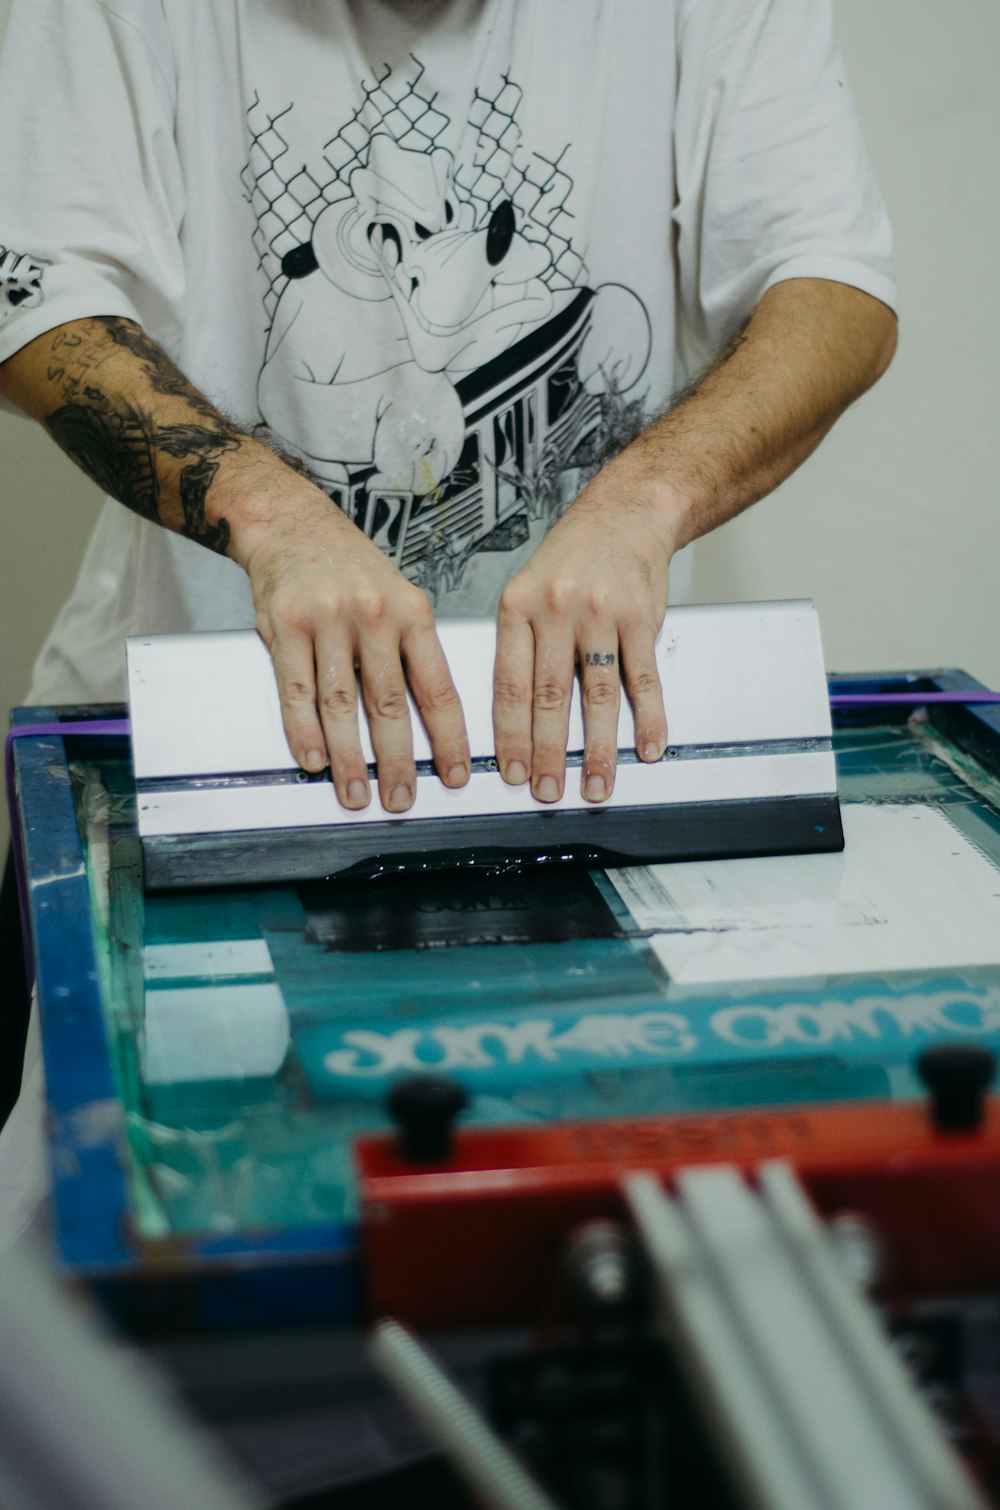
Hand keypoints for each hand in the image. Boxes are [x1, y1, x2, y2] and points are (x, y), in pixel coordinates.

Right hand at [242, 493, 469, 811]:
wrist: (291, 523)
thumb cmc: (350, 568)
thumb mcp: (398, 596)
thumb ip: (412, 650)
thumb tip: (431, 719)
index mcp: (412, 612)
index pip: (437, 687)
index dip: (449, 738)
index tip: (456, 774)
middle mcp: (374, 615)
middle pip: (389, 703)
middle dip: (397, 761)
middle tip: (402, 800)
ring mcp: (328, 620)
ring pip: (342, 703)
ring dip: (349, 757)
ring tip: (356, 792)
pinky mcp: (285, 625)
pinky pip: (297, 689)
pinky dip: (304, 730)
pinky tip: (314, 758)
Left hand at [493, 471, 674, 803]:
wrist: (626, 513)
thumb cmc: (573, 557)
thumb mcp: (528, 589)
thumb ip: (520, 645)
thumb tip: (512, 718)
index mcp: (518, 606)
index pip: (509, 684)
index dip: (510, 735)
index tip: (511, 771)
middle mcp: (558, 609)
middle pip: (550, 696)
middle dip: (547, 753)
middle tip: (547, 791)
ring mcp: (601, 614)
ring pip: (598, 695)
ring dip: (596, 748)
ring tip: (595, 784)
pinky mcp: (642, 617)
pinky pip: (644, 679)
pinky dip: (648, 718)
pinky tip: (646, 747)